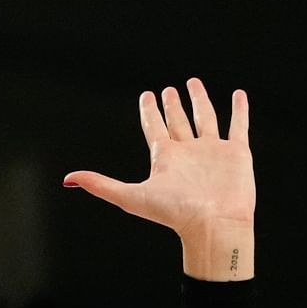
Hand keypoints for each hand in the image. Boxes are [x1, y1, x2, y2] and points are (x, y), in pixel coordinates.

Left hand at [63, 79, 255, 280]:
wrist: (213, 224)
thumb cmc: (173, 213)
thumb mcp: (131, 196)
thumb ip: (100, 185)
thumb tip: (67, 179)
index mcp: (165, 158)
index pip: (154, 128)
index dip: (149, 111)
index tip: (147, 95)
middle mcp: (188, 152)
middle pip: (177, 122)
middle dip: (172, 105)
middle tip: (168, 89)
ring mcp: (212, 152)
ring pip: (205, 119)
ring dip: (200, 101)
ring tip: (193, 83)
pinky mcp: (236, 154)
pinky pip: (238, 126)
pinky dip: (239, 111)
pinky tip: (238, 95)